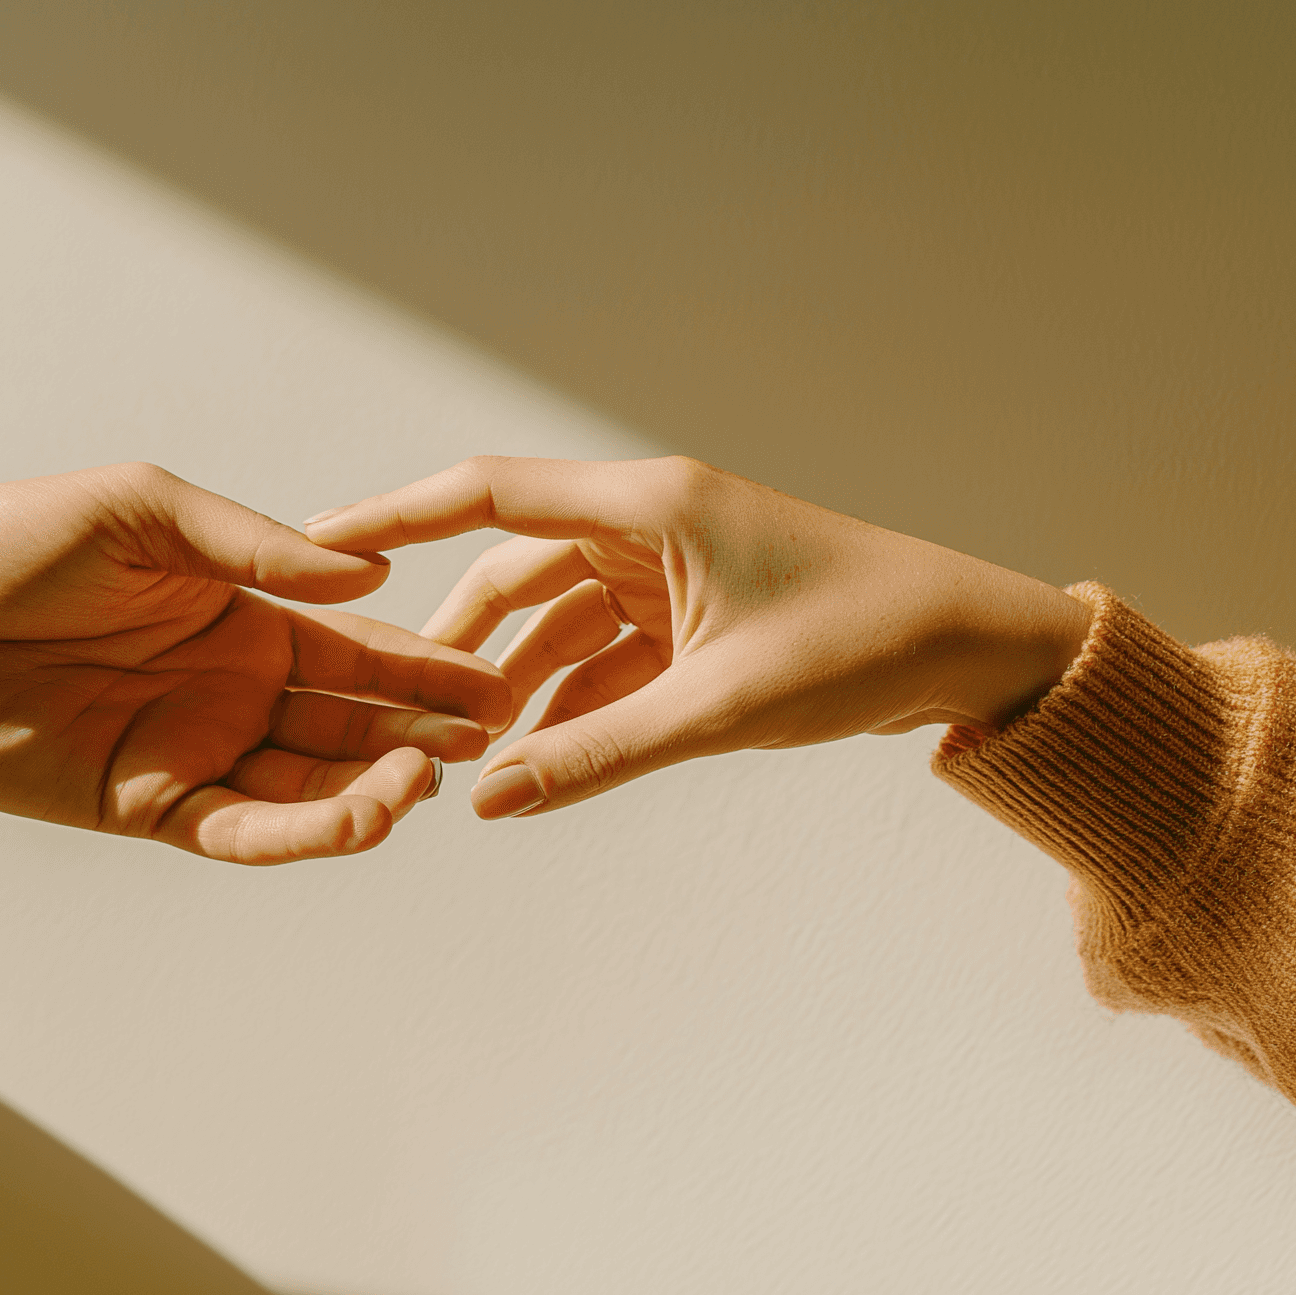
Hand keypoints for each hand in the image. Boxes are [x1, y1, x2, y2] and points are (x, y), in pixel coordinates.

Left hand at [0, 464, 510, 862]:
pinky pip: (237, 827)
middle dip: (419, 734)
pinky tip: (351, 823)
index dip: (426, 667)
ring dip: (369, 789)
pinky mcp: (142, 804)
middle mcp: (231, 687)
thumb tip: (365, 583)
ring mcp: (190, 749)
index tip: (494, 681)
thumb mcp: (143, 511)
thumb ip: (255, 548)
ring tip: (421, 786)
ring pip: (306, 783)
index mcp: (243, 613)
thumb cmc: (4, 544)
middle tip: (483, 739)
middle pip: (350, 723)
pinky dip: (298, 830)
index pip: (358, 648)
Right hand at [303, 456, 1090, 819]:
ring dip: (518, 681)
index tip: (317, 539)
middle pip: (512, 566)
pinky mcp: (695, 612)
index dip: (394, 515)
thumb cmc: (867, 643)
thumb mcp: (720, 707)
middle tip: (399, 709)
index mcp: (649, 504)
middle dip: (459, 641)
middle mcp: (649, 522)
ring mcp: (671, 566)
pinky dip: (572, 700)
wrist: (978, 649)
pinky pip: (605, 651)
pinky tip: (538, 759)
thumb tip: (486, 799)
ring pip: (556, 617)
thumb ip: (596, 755)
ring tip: (469, 753)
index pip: (487, 495)